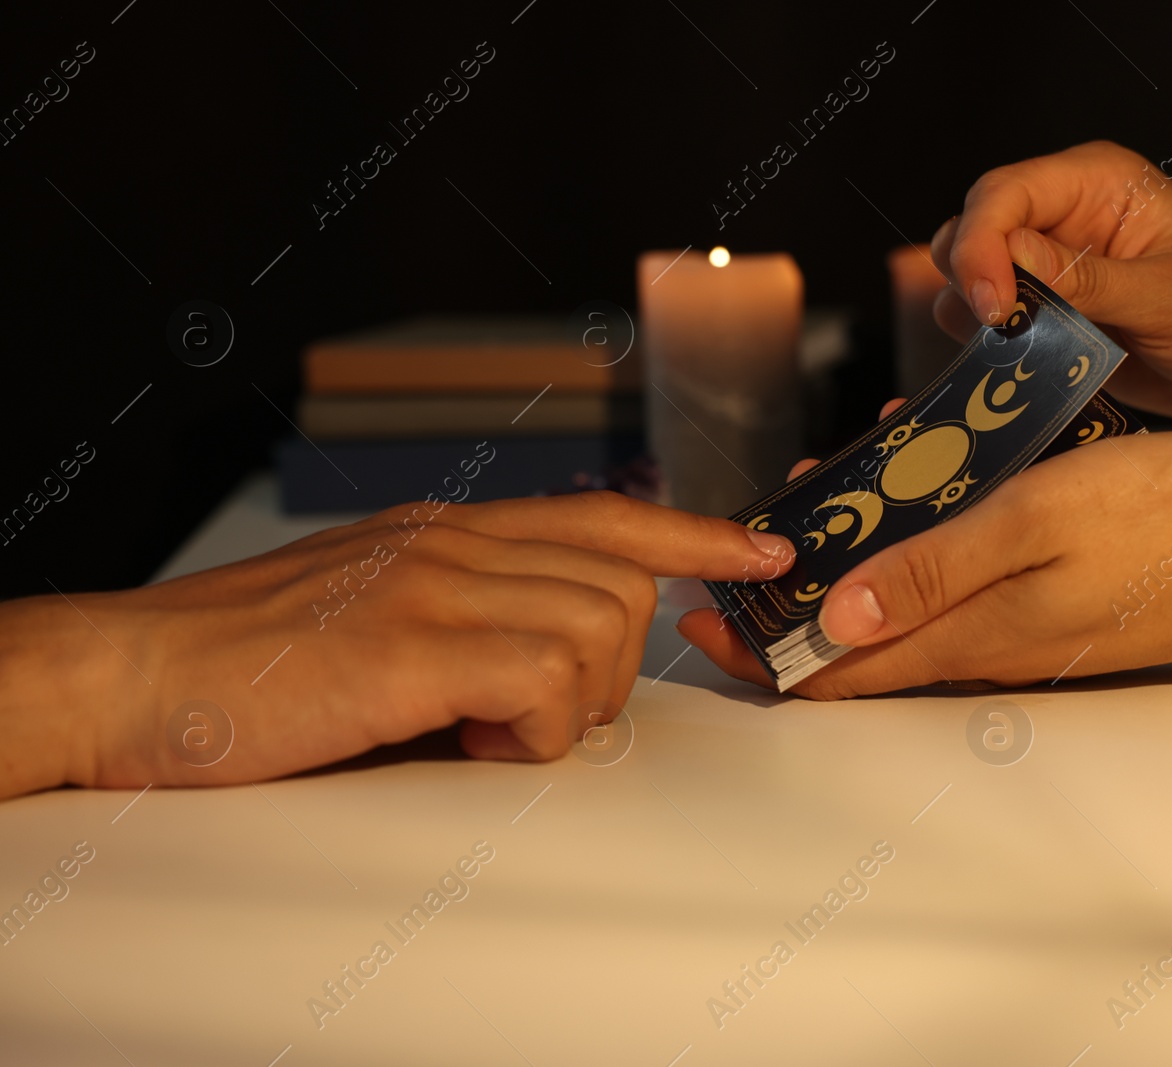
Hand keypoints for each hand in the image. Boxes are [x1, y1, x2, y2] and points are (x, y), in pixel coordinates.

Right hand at [0, 492, 792, 795]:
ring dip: (564, 702)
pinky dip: (528, 726)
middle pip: (622, 583)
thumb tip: (558, 668)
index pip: (604, 515)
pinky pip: (545, 674)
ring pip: (596, 625)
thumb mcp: (375, 614)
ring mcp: (432, 582)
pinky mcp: (408, 641)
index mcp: (450, 530)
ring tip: (477, 727)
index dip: (692, 534)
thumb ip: (469, 618)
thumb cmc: (251, 665)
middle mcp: (453, 539)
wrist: (130, 677)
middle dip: (610, 669)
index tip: (756, 550)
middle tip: (530, 716)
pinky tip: (463, 738)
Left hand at [678, 430, 1171, 698]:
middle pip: (862, 648)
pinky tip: (912, 519)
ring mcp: (1022, 635)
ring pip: (906, 619)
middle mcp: (988, 648)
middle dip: (793, 613)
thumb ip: (933, 571)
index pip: (840, 668)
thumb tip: (835, 621)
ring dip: (851, 582)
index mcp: (973, 633)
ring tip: (816, 522)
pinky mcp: (1052, 612)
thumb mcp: (1036, 520)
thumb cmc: (1168, 520)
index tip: (702, 628)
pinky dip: (911, 568)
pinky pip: (957, 598)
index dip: (763, 654)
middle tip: (746, 563)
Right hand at [931, 140, 1171, 433]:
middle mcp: (1068, 218)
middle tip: (1000, 332)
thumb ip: (1086, 280)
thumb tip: (1009, 261)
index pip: (1004, 194)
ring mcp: (1056, 269)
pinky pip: (993, 324)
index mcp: (1100, 184)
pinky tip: (1013, 368)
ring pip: (971, 278)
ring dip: (974, 318)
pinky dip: (987, 348)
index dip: (980, 245)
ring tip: (1012, 352)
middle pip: (973, 229)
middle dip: (970, 280)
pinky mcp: (1054, 317)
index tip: (994, 306)